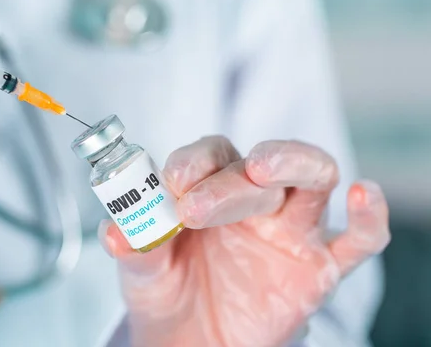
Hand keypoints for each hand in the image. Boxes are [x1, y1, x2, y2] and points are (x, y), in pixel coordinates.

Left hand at [99, 137, 389, 346]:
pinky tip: (364, 196)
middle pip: (256, 166)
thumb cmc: (168, 291)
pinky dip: (368, 218)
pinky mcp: (319, 265)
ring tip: (262, 167)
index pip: (210, 154)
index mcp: (209, 187)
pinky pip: (358, 239)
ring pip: (312, 177)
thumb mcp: (144, 271)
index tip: (172, 181)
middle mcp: (253, 199)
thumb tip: (113, 231)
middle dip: (226, 182)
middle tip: (195, 206)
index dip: (193, 161)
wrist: (192, 337)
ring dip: (292, 162)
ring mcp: (289, 228)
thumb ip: (136, 248)